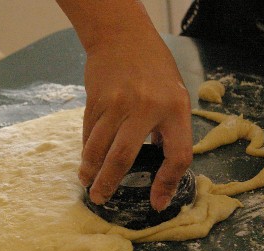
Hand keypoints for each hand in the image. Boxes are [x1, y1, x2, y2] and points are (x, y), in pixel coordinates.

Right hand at [79, 28, 192, 210]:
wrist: (123, 36)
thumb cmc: (155, 68)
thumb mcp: (175, 95)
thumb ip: (169, 128)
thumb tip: (159, 163)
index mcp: (175, 109)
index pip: (177, 155)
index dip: (168, 183)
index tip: (157, 202)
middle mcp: (145, 108)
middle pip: (123, 156)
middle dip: (109, 183)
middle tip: (100, 199)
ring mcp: (117, 104)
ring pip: (98, 147)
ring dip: (90, 169)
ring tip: (87, 183)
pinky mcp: (96, 100)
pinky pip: (89, 132)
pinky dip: (86, 149)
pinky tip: (86, 160)